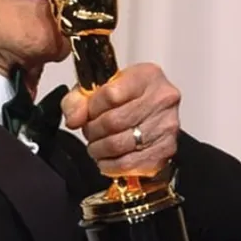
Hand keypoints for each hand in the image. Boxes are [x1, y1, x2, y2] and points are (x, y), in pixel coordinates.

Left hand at [61, 63, 180, 176]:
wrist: (153, 116)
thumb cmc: (126, 100)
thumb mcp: (97, 90)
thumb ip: (77, 100)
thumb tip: (74, 119)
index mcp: (146, 76)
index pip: (110, 95)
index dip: (91, 109)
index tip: (87, 114)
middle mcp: (162, 98)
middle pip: (113, 122)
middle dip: (93, 131)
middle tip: (90, 133)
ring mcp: (167, 125)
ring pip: (118, 145)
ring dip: (99, 149)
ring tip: (97, 146)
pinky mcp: (166, 149)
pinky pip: (128, 163)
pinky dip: (110, 165)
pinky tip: (107, 159)